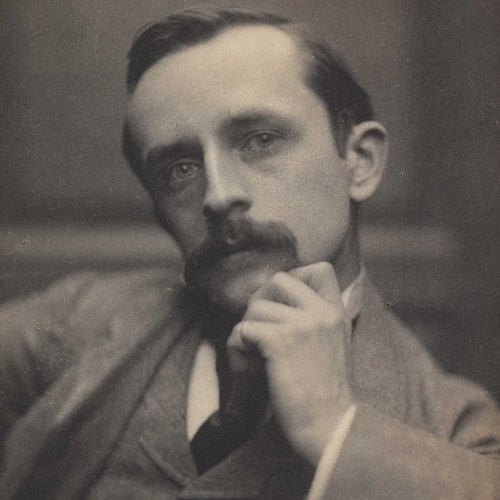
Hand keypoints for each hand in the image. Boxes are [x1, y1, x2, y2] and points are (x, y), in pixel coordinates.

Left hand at [226, 262, 353, 464]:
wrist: (330, 425)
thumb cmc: (326, 392)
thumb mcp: (334, 344)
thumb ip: (315, 320)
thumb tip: (276, 305)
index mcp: (336, 311)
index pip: (320, 268)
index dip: (295, 279)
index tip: (283, 304)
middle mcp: (321, 312)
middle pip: (278, 279)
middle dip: (260, 300)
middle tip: (259, 328)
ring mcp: (301, 325)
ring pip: (255, 307)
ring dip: (246, 330)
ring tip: (251, 355)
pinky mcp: (280, 341)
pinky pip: (243, 329)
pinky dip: (237, 347)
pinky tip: (246, 367)